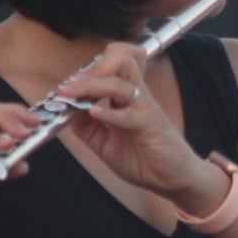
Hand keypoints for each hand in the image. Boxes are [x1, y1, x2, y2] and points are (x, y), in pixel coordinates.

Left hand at [58, 43, 202, 196]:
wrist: (172, 179)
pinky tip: (94, 114)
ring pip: (120, 83)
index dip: (91, 66)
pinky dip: (109, 113)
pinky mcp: (150, 127)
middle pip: (120, 59)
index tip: (71, 85)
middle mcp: (138, 96)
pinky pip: (128, 115)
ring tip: (71, 95)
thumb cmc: (143, 158)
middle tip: (69, 86)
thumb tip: (65, 111)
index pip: (116, 60)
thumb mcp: (105, 141)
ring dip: (91, 86)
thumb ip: (86, 126)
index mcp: (129, 96)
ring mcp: (145, 109)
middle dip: (91, 68)